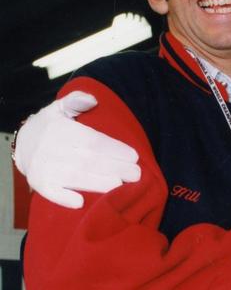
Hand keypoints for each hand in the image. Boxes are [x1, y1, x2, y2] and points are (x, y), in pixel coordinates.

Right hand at [14, 91, 139, 208]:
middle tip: (136, 174)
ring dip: (99, 184)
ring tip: (122, 186)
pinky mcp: (38, 183)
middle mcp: (51, 149)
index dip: (114, 149)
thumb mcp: (60, 107)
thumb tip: (92, 99)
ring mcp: (44, 167)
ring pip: (75, 177)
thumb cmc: (50, 125)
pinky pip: (51, 192)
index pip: (92, 141)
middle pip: (88, 161)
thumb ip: (76, 100)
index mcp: (61, 130)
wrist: (22, 144)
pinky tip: (80, 202)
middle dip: (115, 168)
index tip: (134, 156)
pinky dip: (64, 198)